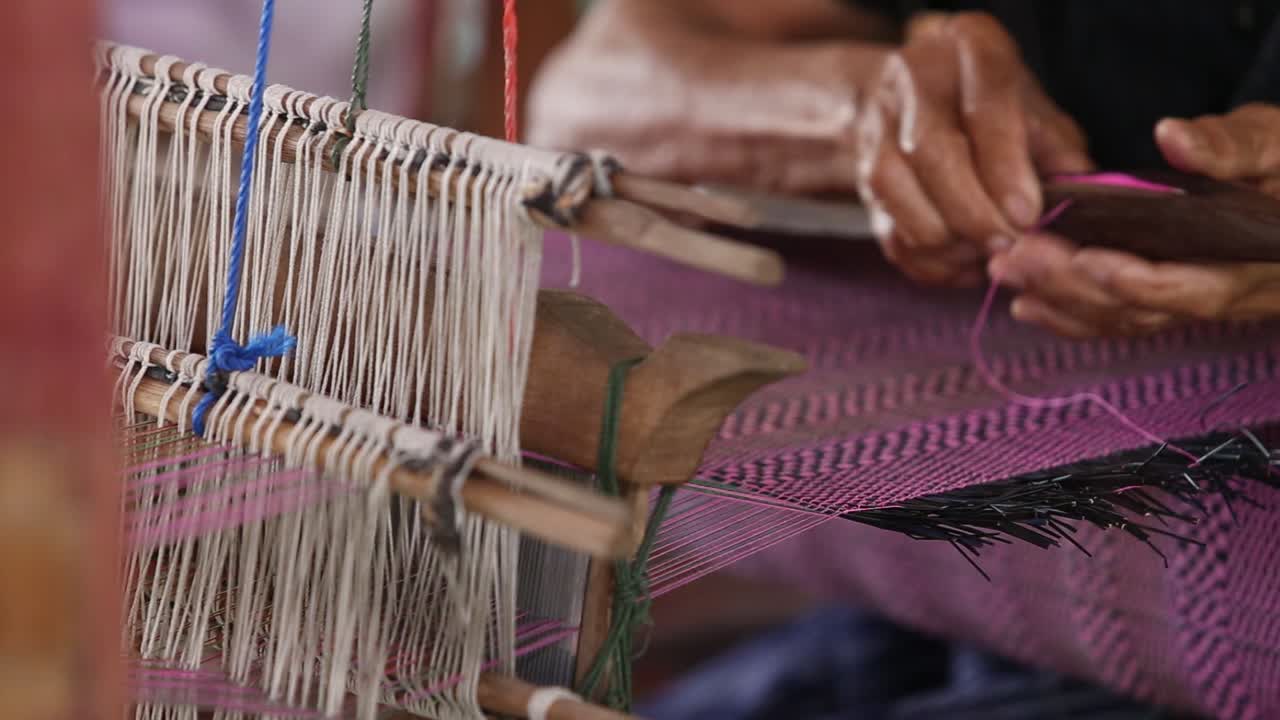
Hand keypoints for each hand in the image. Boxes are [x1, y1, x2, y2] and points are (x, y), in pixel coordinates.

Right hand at [856, 12, 1091, 286]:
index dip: (1004, 168)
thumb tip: (1075, 205)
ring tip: (983, 253)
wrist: (925, 104)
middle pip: (930, 151)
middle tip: (1006, 244)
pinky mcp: (859, 173)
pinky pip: (884, 227)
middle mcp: (913, 76)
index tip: (1026, 216)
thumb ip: (1058, 156)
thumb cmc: (996, 111)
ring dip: (943, 238)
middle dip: (971, 211)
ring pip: (894, 190)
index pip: (983, 107)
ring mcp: (876, 123)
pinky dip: (924, 259)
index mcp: (970, 46)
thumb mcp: (1038, 117)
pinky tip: (959, 262)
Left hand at [989, 104, 1279, 337]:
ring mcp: (1190, 302)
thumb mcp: (1274, 142)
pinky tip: (1025, 303)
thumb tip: (1172, 137)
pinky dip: (1069, 314)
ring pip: (1120, 319)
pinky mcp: (1168, 300)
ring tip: (1003, 271)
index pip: (1190, 287)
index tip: (1081, 259)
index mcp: (1251, 263)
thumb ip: (1230, 145)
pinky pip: (1116, 318)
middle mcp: (1220, 295)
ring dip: (1057, 301)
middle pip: (1138, 308)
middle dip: (1070, 287)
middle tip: (1013, 258)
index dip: (1134, 280)